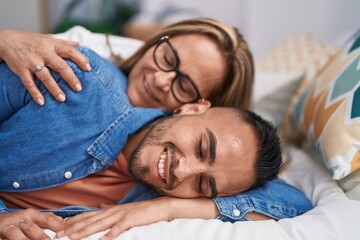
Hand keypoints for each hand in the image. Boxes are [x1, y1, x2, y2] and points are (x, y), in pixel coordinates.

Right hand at [0, 29, 90, 105]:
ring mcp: (32, 61)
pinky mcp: (21, 69)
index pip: (70, 51)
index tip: (89, 69)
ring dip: (54, 89)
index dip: (80, 59)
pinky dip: (35, 93)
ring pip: (45, 76)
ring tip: (63, 99)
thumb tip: (79, 44)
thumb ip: (64, 43)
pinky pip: (28, 83)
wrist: (6, 40)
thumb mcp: (48, 39)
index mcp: (52, 45)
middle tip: (79, 88)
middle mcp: (43, 53)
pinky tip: (41, 102)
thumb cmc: (32, 41)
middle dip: (70, 78)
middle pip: (60, 66)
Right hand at [0, 209, 64, 239]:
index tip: (64, 231)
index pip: (47, 219)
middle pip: (32, 227)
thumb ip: (46, 218)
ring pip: (15, 233)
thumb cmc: (19, 219)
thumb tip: (62, 221)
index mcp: (32, 214)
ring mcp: (9, 226)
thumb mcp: (32, 216)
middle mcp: (21, 219)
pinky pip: (2, 239)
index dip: (56, 225)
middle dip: (40, 236)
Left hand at [56, 197, 218, 239]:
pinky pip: (120, 227)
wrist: (162, 206)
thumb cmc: (143, 210)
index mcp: (111, 209)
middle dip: (74, 227)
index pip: (89, 215)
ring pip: (101, 223)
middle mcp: (114, 210)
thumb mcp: (124, 209)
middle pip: (91, 219)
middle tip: (59, 235)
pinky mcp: (133, 219)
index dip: (75, 221)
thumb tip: (99, 206)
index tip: (60, 228)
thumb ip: (110, 208)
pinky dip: (111, 233)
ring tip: (73, 237)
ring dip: (87, 230)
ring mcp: (123, 214)